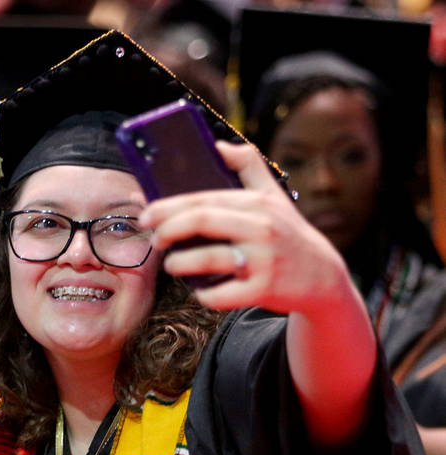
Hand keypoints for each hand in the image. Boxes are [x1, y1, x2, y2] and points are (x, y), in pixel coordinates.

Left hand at [141, 141, 354, 320]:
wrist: (322, 276)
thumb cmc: (287, 233)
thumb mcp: (274, 195)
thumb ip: (248, 165)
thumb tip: (216, 144)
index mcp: (256, 203)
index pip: (202, 199)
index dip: (167, 206)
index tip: (146, 214)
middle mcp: (261, 228)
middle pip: (201, 221)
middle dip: (168, 230)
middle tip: (154, 240)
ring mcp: (263, 260)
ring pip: (208, 260)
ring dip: (179, 264)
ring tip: (172, 265)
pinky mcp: (264, 290)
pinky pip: (221, 295)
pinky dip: (204, 295)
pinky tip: (200, 292)